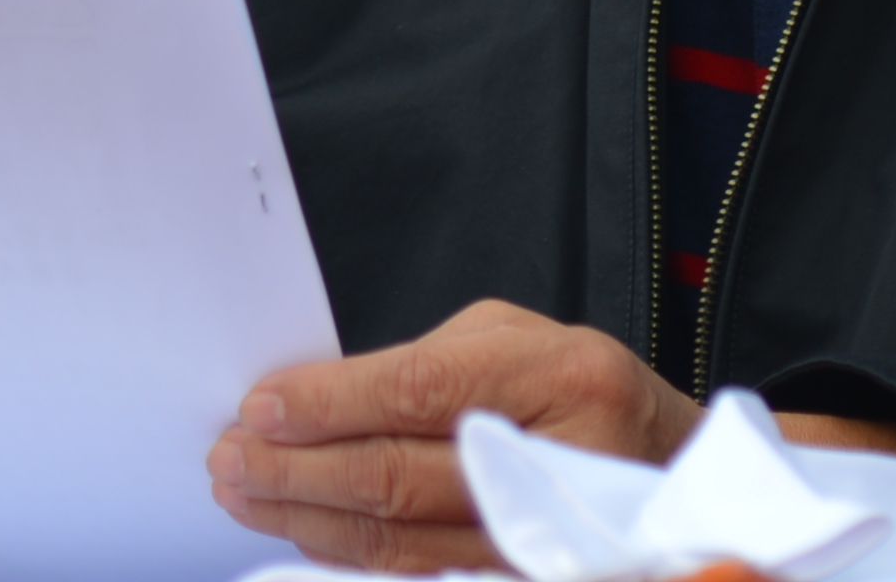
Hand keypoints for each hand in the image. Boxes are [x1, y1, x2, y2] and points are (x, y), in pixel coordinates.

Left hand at [209, 299, 701, 572]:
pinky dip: (351, 557)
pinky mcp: (517, 576)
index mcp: (555, 374)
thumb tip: (318, 401)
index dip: (327, 405)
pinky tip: (306, 534)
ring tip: (246, 494)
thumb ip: (426, 364)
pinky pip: (418, 576)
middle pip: (396, 476)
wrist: (666, 466)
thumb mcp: (517, 339)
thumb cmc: (579, 388)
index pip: (416, 391)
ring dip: (308, 519)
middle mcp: (554, 459)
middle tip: (229, 459)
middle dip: (296, 470)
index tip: (259, 407)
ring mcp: (539, 538)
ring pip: (398, 541)